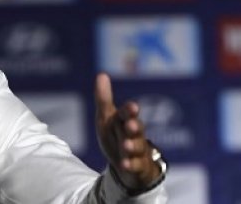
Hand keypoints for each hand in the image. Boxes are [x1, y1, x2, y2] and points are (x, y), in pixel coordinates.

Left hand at [94, 73, 160, 190]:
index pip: (127, 113)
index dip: (129, 111)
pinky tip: (124, 164)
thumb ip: (104, 99)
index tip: (132, 106)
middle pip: (136, 129)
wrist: (125, 163)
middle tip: (130, 124)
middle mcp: (134, 134)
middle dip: (134, 126)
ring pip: (138, 147)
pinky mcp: (139, 166)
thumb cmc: (116, 135)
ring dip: (132, 145)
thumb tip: (101, 74)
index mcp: (125, 120)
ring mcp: (138, 151)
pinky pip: (136, 166)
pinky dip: (131, 165)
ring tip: (126, 145)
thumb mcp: (106, 118)